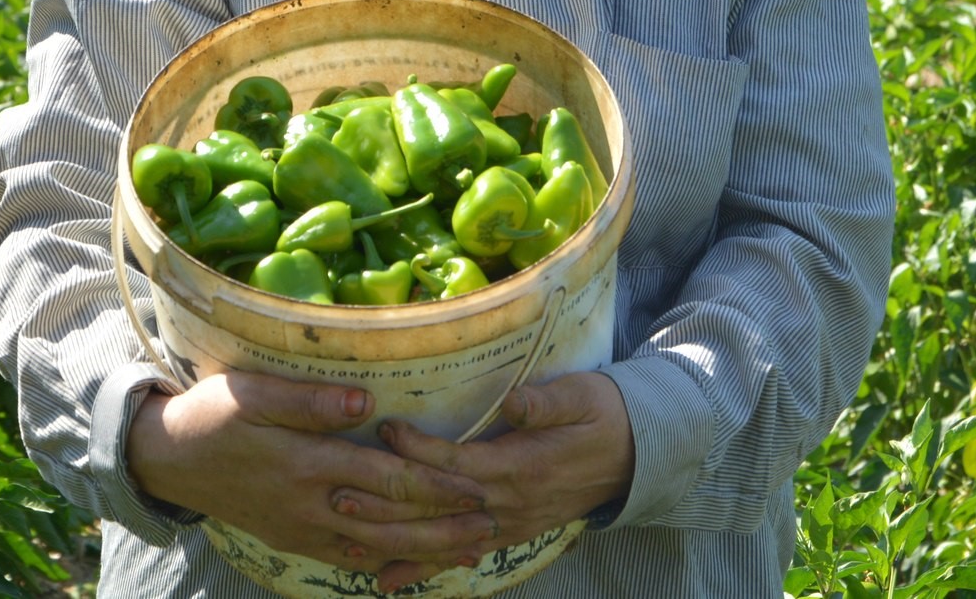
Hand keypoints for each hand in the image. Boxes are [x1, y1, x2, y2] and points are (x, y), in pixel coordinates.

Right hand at [126, 370, 499, 572]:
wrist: (166, 460)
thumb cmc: (213, 415)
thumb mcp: (253, 394)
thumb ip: (308, 400)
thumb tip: (366, 402)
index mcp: (308, 465)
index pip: (387, 480)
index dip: (436, 487)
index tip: (477, 486)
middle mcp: (311, 506)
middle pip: (391, 523)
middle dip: (445, 528)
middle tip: (492, 525)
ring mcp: (301, 529)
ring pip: (375, 547)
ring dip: (425, 550)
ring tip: (470, 549)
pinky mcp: (293, 538)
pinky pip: (347, 558)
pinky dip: (385, 562)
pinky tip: (412, 564)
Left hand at [371, 371, 634, 591]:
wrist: (636, 454)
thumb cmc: (603, 414)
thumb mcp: (580, 396)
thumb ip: (546, 402)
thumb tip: (515, 401)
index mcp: (521, 466)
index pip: (457, 461)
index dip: (419, 448)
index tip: (386, 430)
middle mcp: (508, 503)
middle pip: (437, 508)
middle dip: (387, 503)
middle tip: (339, 493)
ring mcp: (508, 524)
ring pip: (442, 539)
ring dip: (394, 541)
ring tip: (347, 538)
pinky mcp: (510, 533)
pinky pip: (460, 554)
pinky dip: (423, 568)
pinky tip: (387, 579)